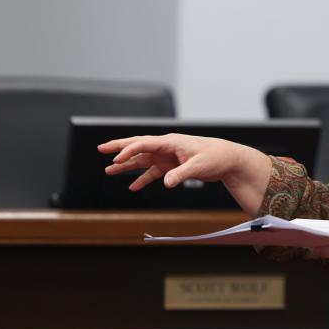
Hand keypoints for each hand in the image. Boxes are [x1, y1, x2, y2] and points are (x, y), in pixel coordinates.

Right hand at [97, 133, 271, 211]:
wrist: (227, 159)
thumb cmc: (215, 156)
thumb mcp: (198, 166)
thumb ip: (181, 174)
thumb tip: (166, 183)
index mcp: (170, 142)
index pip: (144, 143)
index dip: (128, 151)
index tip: (116, 159)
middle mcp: (166, 147)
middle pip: (138, 146)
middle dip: (119, 148)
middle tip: (101, 149)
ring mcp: (167, 157)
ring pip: (142, 160)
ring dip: (126, 166)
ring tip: (109, 171)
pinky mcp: (171, 166)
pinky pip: (153, 173)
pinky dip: (143, 179)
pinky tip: (133, 186)